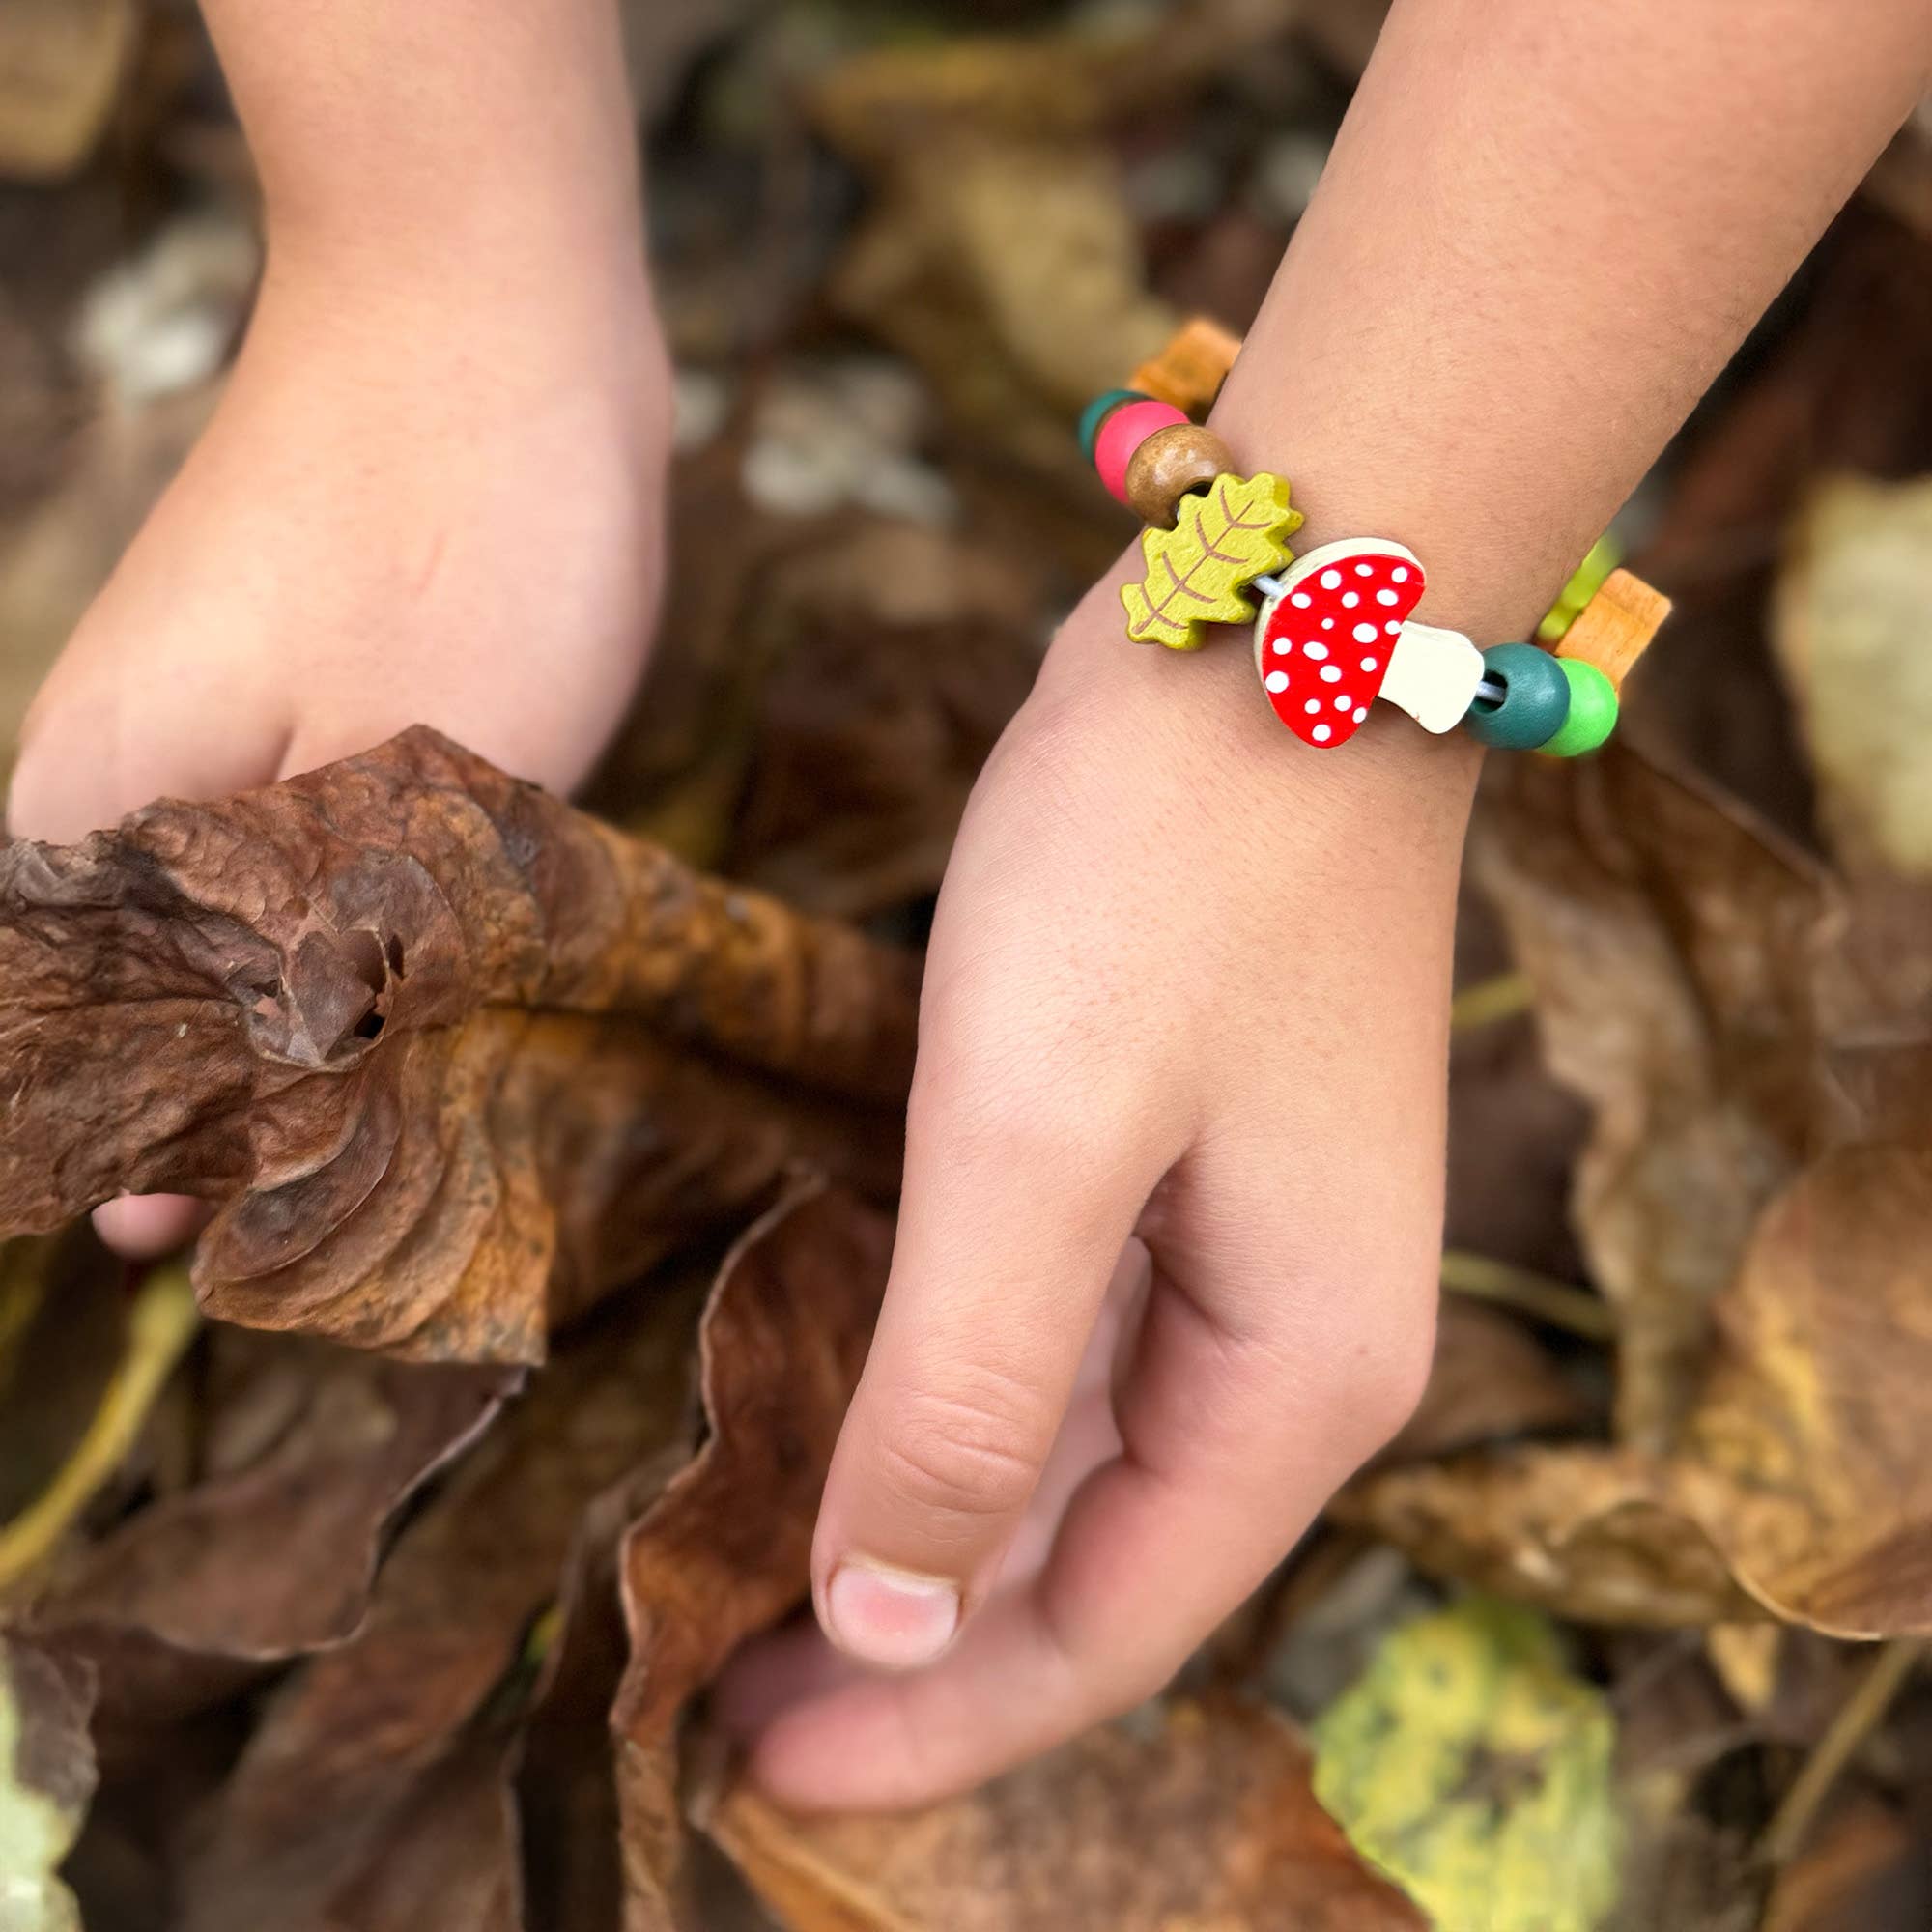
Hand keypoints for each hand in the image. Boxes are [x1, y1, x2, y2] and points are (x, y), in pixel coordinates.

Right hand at [7, 246, 671, 1255]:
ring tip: (410, 1110)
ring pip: (225, 934)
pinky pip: (296, 858)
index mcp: (93, 814)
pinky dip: (358, 926)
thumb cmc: (454, 533)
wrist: (494, 312)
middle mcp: (116, 779)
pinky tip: (436, 975)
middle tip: (355, 1190)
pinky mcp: (290, 694)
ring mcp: (202, 726)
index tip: (227, 1244)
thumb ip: (304, 973)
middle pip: (139, 1007)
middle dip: (235, 1108)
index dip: (132, 1166)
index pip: (56, 1056)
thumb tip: (187, 1159)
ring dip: (309, 1020)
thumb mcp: (410, 791)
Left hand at [723, 578, 1475, 1807]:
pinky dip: (967, 1401)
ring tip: (769, 1584)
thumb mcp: (1040, 1138)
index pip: (1105, 1625)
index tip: (750, 1765)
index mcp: (1301, 1380)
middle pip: (1098, 1560)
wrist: (1277, 632)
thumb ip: (975, 1389)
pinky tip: (863, 1412)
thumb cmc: (1169, 868)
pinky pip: (1077, 1343)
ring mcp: (1254, 1253)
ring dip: (936, 1526)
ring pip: (1080, 1458)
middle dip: (920, 1641)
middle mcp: (1299, 1346)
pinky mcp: (1193, 1166)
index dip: (930, 1716)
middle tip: (727, 1691)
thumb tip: (893, 1613)